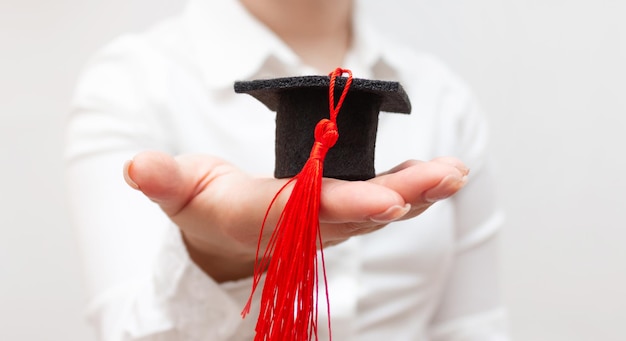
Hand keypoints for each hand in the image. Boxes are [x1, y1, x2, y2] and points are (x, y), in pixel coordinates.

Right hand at [123, 151, 468, 281]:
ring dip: (419, 191)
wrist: (226, 240)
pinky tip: (440, 174)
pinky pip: (379, 197)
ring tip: (454, 172)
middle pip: (356, 211)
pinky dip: (411, 187)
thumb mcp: (178, 193)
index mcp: (265, 216)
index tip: (385, 201)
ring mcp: (328, 222)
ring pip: (377, 207)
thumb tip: (139, 167)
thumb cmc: (205, 208)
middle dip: (401, 195)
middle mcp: (305, 226)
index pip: (307, 211)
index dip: (344, 205)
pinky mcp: (341, 209)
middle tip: (445, 177)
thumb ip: (164, 180)